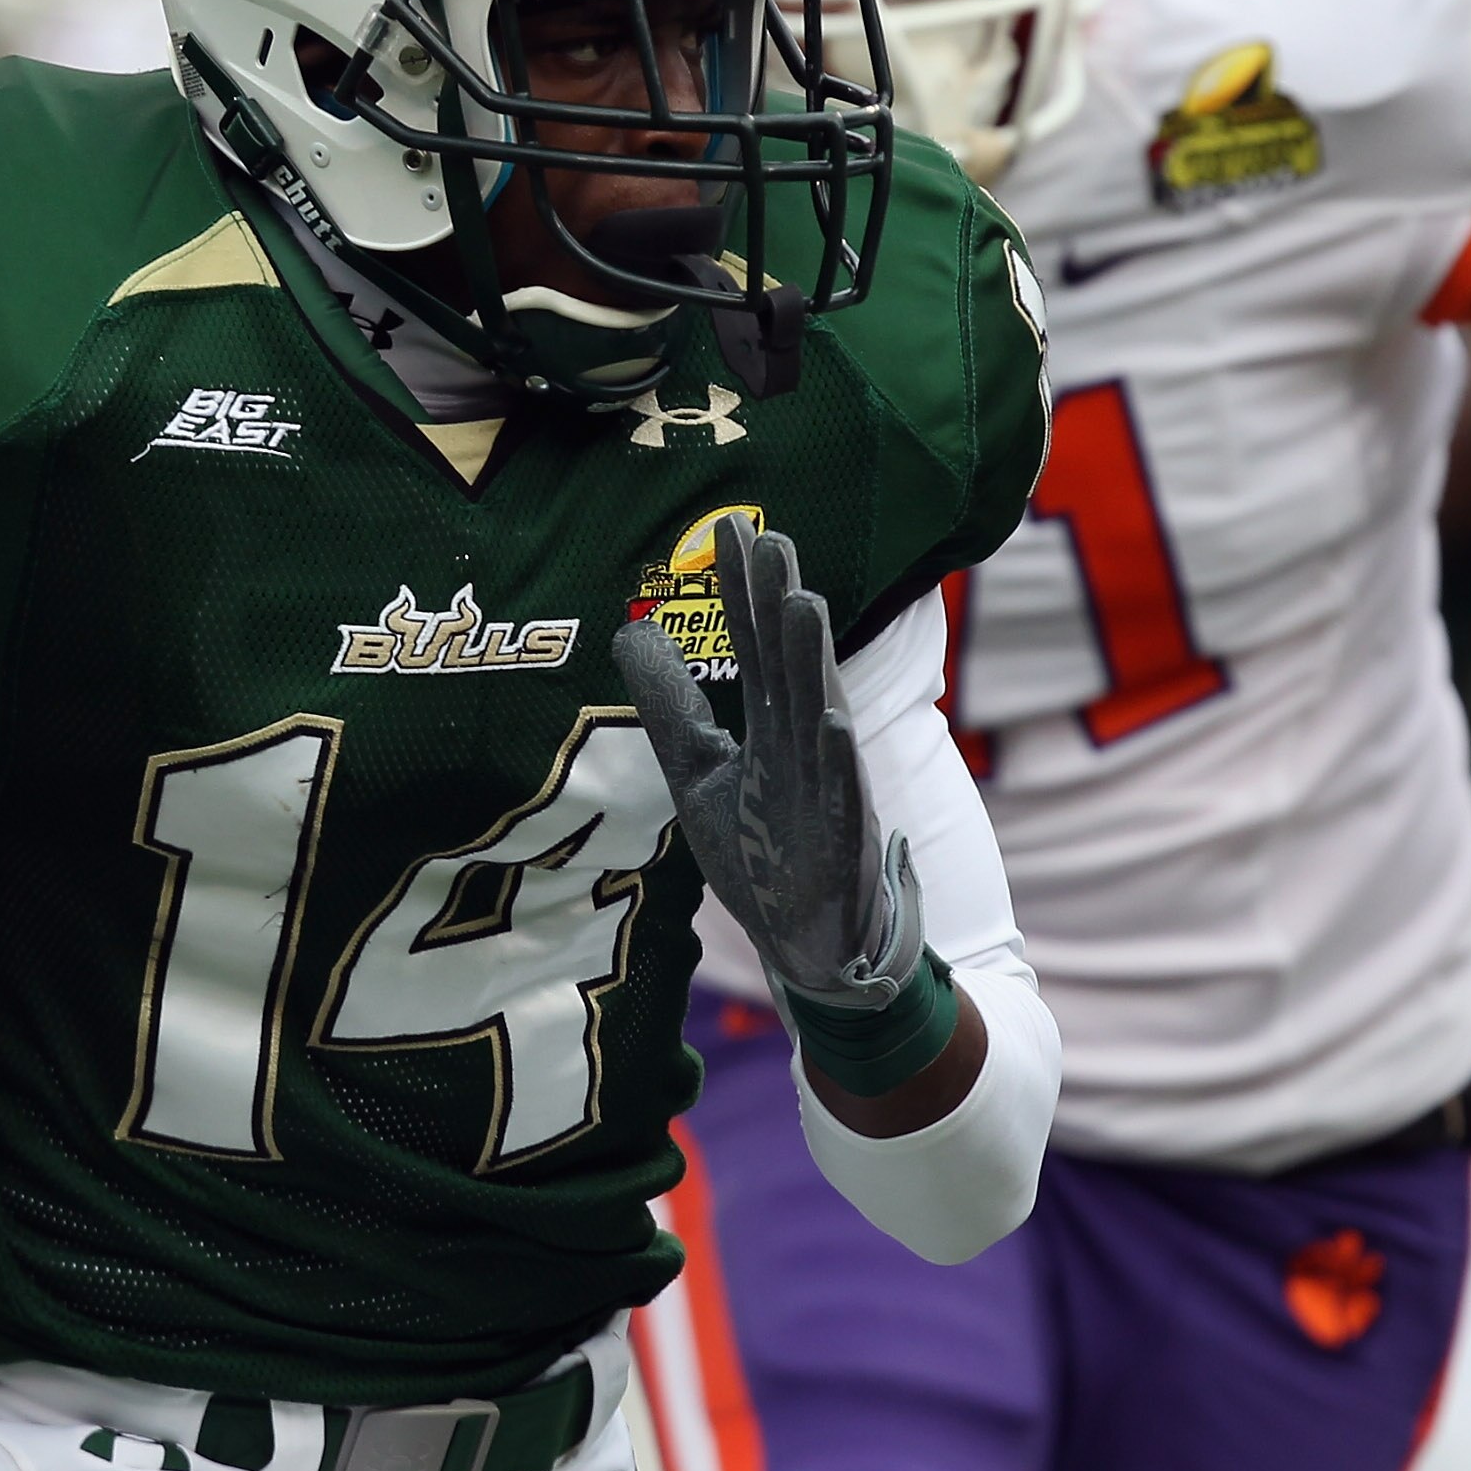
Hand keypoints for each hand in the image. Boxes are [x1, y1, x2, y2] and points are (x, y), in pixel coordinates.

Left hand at [612, 513, 921, 1005]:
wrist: (809, 941)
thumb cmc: (759, 851)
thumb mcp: (699, 773)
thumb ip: (672, 707)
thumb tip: (631, 633)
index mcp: (768, 727)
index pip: (752, 646)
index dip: (739, 593)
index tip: (727, 530)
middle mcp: (800, 745)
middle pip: (785, 664)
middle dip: (778, 604)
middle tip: (769, 538)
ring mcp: (823, 788)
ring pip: (815, 714)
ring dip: (810, 662)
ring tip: (802, 603)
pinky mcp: (839, 838)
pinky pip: (839, 794)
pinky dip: (835, 757)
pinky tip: (831, 718)